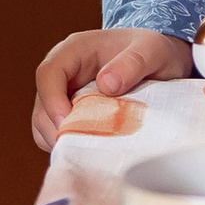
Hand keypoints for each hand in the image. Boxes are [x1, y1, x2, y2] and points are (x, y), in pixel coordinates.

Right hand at [30, 27, 186, 151]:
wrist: (162, 62)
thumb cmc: (152, 51)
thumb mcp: (151, 50)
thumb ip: (132, 63)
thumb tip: (106, 84)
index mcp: (75, 51)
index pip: (48, 73)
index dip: (52, 101)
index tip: (68, 124)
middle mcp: (65, 74)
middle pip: (43, 105)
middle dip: (57, 130)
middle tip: (86, 149)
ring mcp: (66, 95)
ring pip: (46, 124)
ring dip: (64, 142)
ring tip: (93, 153)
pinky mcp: (73, 116)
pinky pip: (59, 136)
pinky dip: (72, 148)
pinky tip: (95, 153)